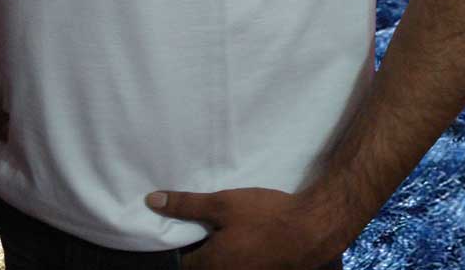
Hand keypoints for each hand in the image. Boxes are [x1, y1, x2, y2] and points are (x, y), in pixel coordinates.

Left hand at [144, 185, 352, 269]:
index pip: (183, 266)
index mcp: (212, 266)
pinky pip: (242, 268)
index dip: (180, 250)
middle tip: (203, 233)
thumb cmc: (264, 216)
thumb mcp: (222, 203)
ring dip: (221, 258)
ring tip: (226, 235)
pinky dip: (239, 258)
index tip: (182, 234)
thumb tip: (151, 201)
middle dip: (201, 255)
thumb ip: (186, 205)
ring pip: (224, 269)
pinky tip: (245, 240)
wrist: (312, 228)